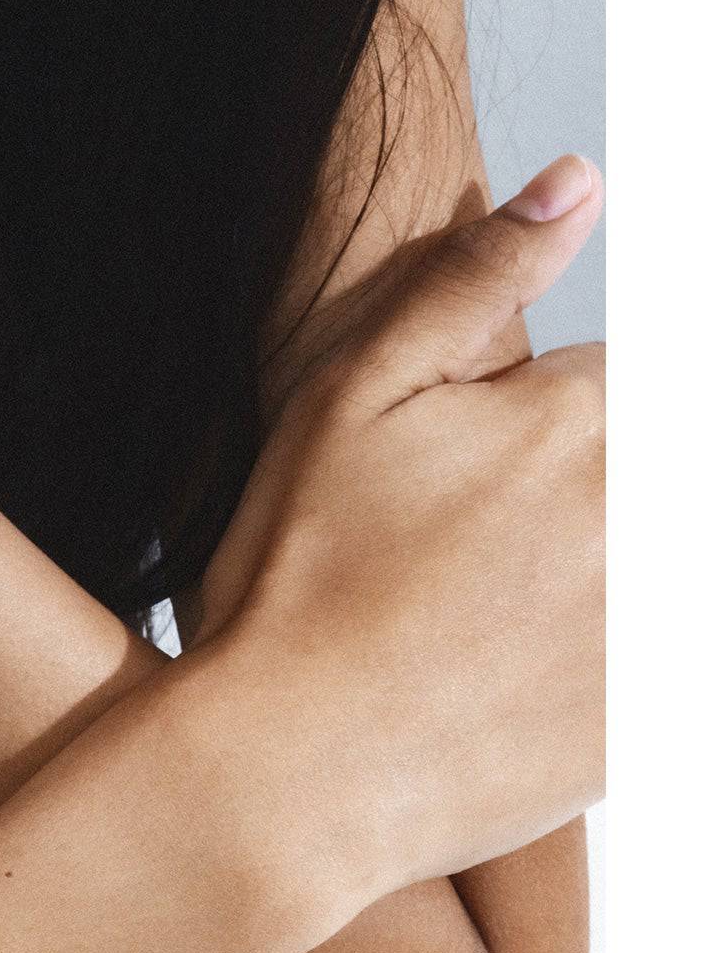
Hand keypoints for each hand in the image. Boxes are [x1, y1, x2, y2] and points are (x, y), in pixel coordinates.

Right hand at [187, 154, 604, 906]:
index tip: (472, 489)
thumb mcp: (350, 397)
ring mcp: (662, 624)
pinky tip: (512, 684)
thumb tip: (579, 181)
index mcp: (588, 419)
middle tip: (466, 567)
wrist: (290, 771)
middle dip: (577, 498)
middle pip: (645, 466)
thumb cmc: (298, 576)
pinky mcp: (661, 717)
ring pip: (648, 554)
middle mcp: (652, 514)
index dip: (542, 425)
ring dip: (592, 575)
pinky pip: (654, 661)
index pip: (625, 378)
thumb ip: (472, 279)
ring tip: (484, 625)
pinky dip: (602, 658)